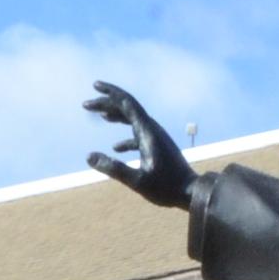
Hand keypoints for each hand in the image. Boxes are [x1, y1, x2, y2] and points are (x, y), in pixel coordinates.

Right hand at [84, 82, 195, 209]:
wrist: (192, 193)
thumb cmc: (166, 188)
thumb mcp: (137, 180)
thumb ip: (113, 168)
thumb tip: (89, 156)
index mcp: (147, 131)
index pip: (126, 103)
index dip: (110, 93)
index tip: (95, 86)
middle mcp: (152, 129)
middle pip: (128, 108)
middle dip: (107, 103)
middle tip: (86, 104)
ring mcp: (156, 137)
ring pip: (133, 120)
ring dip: (116, 116)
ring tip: (100, 116)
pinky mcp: (159, 147)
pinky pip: (139, 135)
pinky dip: (125, 137)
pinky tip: (115, 147)